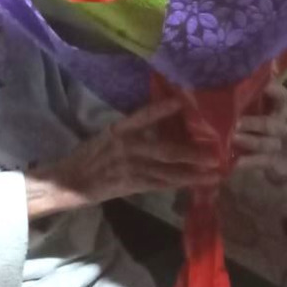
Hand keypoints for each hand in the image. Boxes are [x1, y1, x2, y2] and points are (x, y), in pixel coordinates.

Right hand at [25, 97, 220, 218]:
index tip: (181, 101)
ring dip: (192, 173)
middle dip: (191, 152)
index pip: (142, 115)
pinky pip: (160, 185)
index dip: (161, 109)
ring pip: (167, 172)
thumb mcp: (107, 135)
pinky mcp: (131, 185)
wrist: (71, 180)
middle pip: (164, 150)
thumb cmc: (90, 154)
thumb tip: (161, 120)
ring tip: (214, 173)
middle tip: (215, 152)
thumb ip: (131, 130)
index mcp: (118, 130)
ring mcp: (130, 168)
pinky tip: (195, 184)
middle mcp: (126, 148)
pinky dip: (178, 184)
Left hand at [233, 78, 286, 169]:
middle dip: (257, 124)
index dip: (275, 92)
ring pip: (271, 144)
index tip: (263, 88)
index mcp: (273, 102)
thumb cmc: (229, 105)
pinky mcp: (267, 158)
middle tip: (237, 123)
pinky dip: (250, 161)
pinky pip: (264, 162)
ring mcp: (274, 140)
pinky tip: (236, 161)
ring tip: (233, 139)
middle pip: (275, 124)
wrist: (225, 130)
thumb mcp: (230, 94)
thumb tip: (218, 75)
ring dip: (252, 142)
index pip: (282, 95)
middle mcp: (278, 121)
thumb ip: (232, 87)